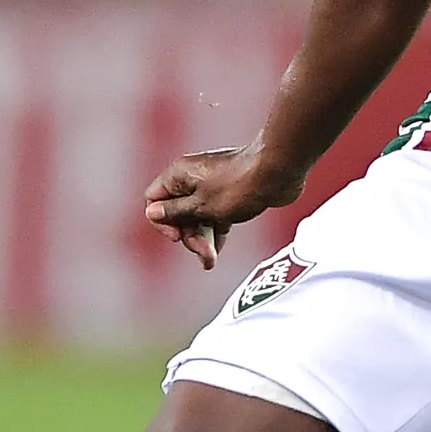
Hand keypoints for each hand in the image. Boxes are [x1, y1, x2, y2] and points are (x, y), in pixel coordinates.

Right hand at [143, 144, 303, 270]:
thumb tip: (152, 212)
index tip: (177, 236)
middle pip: (177, 213)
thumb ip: (175, 212)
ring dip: (202, 240)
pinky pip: (213, 217)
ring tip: (210, 260)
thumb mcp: (202, 206)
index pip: (154, 200)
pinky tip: (216, 252)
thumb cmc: (239, 186)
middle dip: (188, 236)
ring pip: (196, 218)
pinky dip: (214, 233)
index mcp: (179, 175)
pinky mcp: (229, 195)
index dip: (162, 222)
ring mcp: (211, 187)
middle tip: (203, 252)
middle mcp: (192, 179)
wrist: (278, 172)